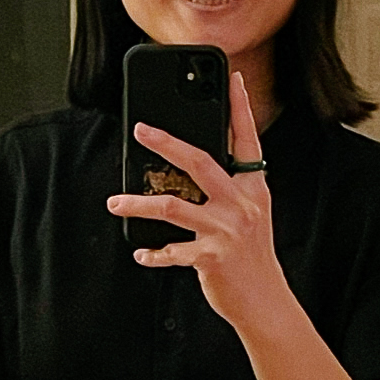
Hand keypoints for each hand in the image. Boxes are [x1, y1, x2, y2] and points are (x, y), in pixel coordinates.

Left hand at [107, 72, 290, 332]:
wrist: (264, 301)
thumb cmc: (250, 254)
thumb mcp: (249, 213)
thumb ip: (227, 188)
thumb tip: (189, 164)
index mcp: (253, 188)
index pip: (246, 139)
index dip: (240, 108)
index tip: (234, 78)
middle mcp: (241, 204)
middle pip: (201, 162)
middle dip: (167, 143)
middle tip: (140, 129)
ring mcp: (226, 230)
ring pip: (172, 207)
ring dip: (138, 204)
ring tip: (115, 203)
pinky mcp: (211, 257)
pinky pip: (171, 250)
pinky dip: (153, 252)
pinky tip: (141, 252)